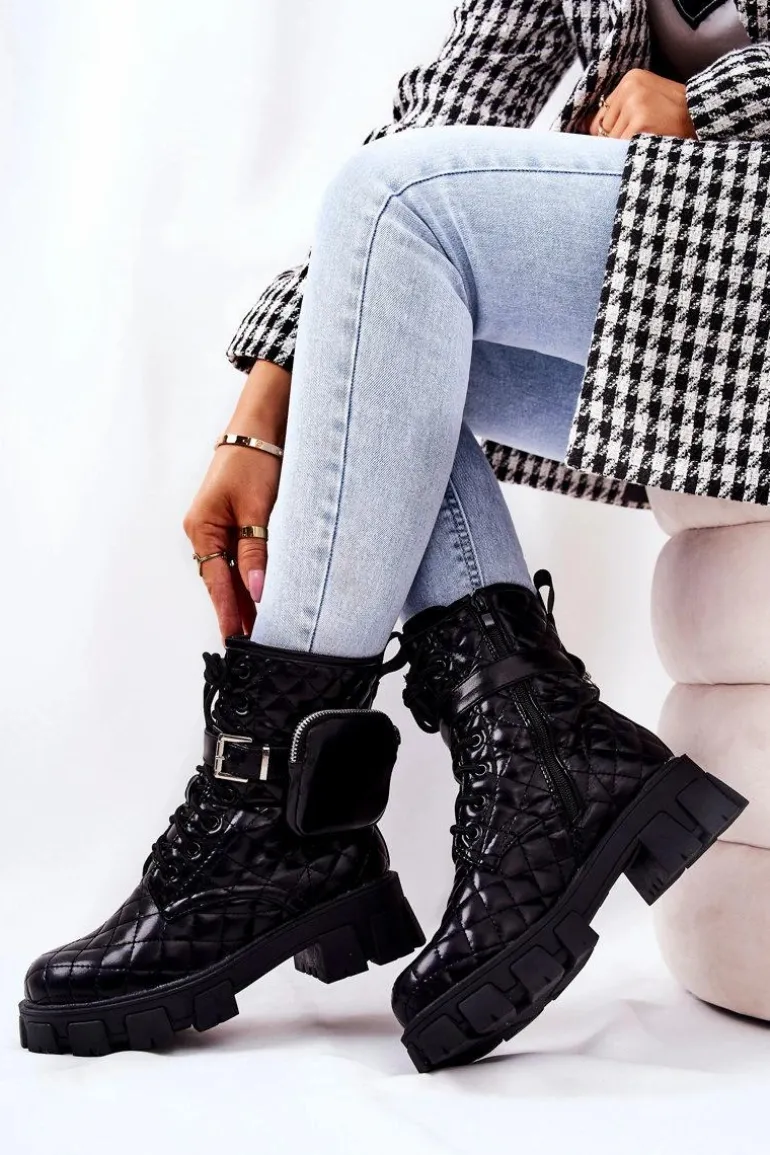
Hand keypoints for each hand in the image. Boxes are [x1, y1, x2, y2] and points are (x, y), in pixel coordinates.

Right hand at [183, 360, 290, 641]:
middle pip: (220, 582)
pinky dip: (249, 577)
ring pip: (230, 572)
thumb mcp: (255, 510)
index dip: (228, 613)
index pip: (216, 583)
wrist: (261, 428)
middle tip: (255, 643)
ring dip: (245, 597)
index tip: (237, 639)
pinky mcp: (232, 522)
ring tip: (262, 627)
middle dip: (237, 611)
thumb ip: (255, 553)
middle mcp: (203, 532)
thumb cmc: (254, 460)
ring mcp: (216, 528)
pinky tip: (262, 595)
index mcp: (202, 529)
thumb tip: (256, 593)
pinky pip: (237, 559)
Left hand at [582, 68, 696, 139]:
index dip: (610, 133)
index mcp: (631, 79)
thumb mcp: (647, 100)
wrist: (702, 117)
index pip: (601, 115)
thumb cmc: (675, 114)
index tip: (626, 137)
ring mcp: (635, 103)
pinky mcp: (640, 120)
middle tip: (641, 140)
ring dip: (626, 147)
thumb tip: (589, 130)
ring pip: (612, 140)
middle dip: (618, 140)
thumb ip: (621, 110)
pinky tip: (648, 146)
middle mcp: (630, 87)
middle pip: (603, 129)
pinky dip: (631, 153)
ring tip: (648, 140)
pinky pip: (622, 147)